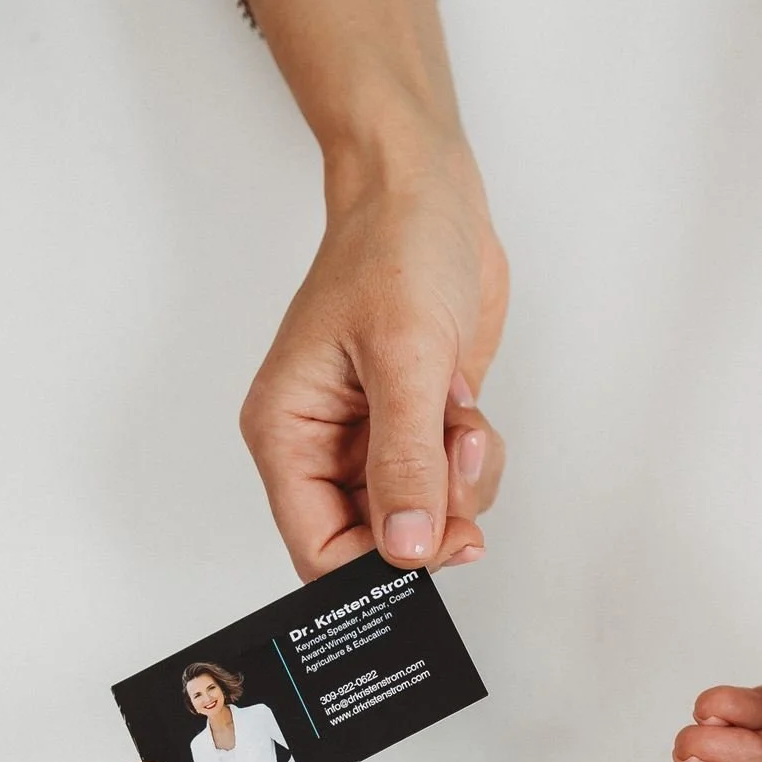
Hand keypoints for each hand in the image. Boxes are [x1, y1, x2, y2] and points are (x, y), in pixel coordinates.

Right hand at [241, 141, 507, 580]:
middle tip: (457, 457)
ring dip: (461, 483)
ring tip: (460, 412)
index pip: (318, 550)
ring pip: (424, 522)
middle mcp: (324, 448)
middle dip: (432, 514)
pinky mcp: (417, 434)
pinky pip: (454, 490)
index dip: (378, 565)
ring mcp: (372, 444)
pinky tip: (465, 404)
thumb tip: (404, 546)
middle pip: (378, 544)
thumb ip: (404, 460)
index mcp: (287, 433)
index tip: (433, 542)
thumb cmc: (395, 248)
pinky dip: (474, 463)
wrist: (430, 195)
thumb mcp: (403, 356)